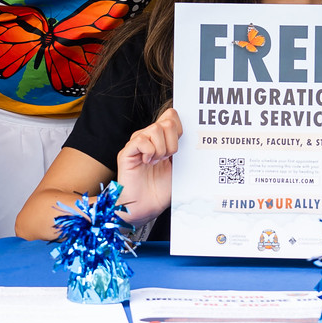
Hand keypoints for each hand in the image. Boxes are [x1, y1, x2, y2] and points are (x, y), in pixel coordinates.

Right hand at [116, 106, 181, 224]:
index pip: (172, 115)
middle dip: (172, 143)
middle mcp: (149, 137)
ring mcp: (137, 143)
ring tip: (156, 162)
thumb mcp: (179, 167)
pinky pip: (141, 140)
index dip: (179, 129)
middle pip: (167, 122)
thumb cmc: (160, 189)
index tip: (179, 148)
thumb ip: (184, 150)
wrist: (146, 207)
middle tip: (167, 158)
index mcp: (161, 138)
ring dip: (161, 149)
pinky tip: (146, 162)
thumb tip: (194, 137)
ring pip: (155, 129)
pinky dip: (149, 152)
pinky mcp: (127, 152)